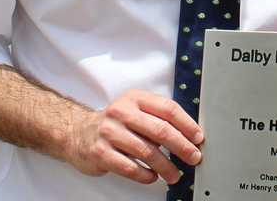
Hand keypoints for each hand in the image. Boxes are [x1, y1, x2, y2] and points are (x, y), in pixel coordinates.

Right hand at [67, 89, 203, 184]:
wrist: (77, 133)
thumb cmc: (115, 124)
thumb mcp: (135, 110)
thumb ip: (157, 118)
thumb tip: (189, 136)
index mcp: (135, 98)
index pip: (168, 109)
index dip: (187, 124)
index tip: (198, 138)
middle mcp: (122, 112)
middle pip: (160, 130)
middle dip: (182, 147)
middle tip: (193, 157)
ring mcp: (110, 132)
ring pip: (147, 152)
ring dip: (166, 167)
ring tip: (175, 175)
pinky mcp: (101, 153)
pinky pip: (130, 167)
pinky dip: (145, 175)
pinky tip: (153, 177)